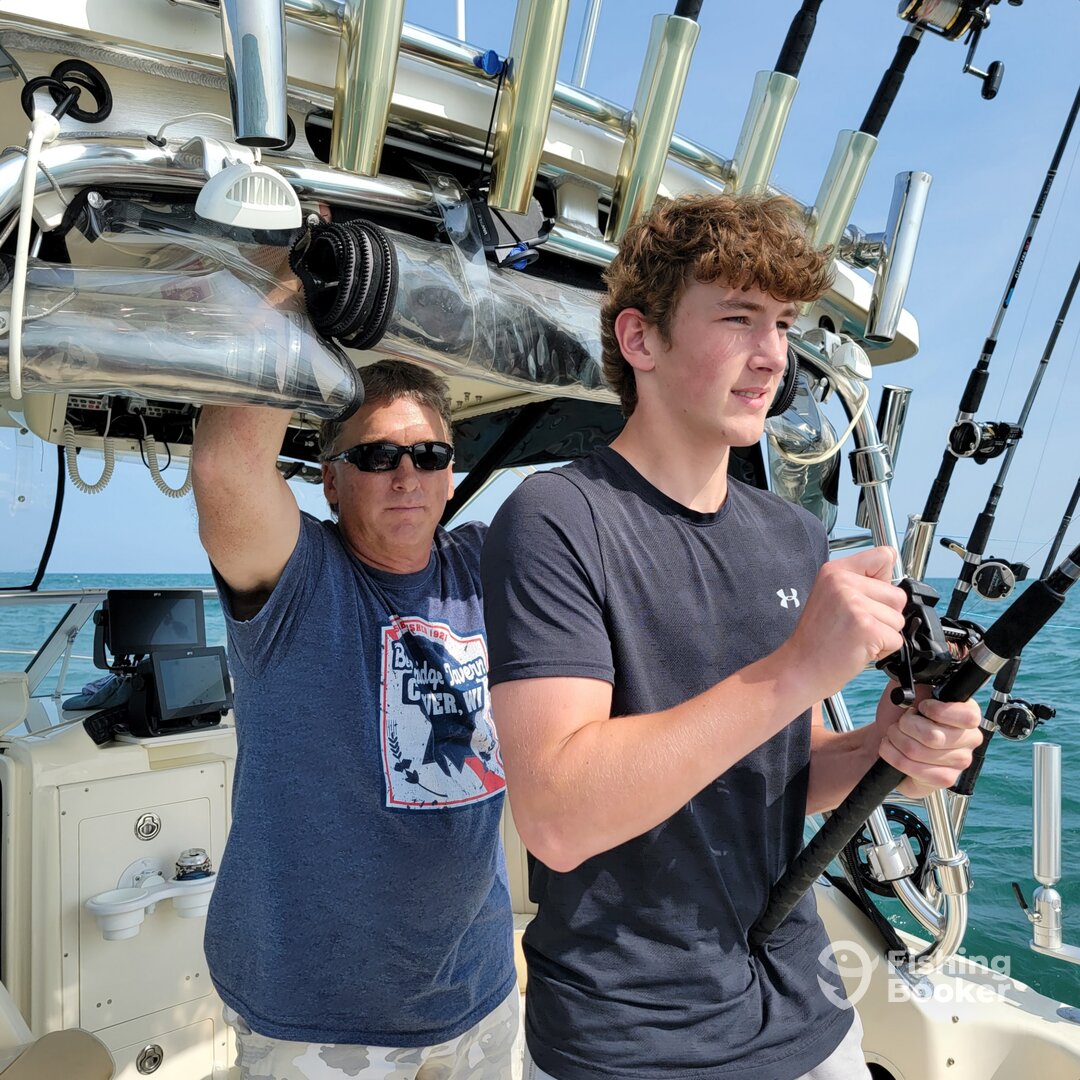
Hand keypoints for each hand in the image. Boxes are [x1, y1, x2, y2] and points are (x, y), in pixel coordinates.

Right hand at [782, 546, 906, 701]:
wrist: (800, 668)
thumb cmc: (817, 640)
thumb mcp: (831, 597)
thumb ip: (859, 582)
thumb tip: (893, 570)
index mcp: (835, 571)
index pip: (884, 556)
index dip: (883, 581)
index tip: (867, 599)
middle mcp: (843, 582)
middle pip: (897, 595)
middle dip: (885, 616)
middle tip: (856, 627)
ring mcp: (854, 603)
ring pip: (898, 619)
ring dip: (883, 635)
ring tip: (855, 638)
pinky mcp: (865, 627)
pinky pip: (896, 639)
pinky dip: (883, 650)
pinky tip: (859, 649)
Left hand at [874, 683, 983, 795]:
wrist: (887, 737)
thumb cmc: (900, 714)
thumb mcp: (910, 688)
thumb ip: (920, 676)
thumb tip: (922, 666)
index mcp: (967, 714)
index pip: (967, 716)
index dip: (937, 711)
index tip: (921, 708)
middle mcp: (969, 739)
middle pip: (934, 736)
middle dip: (905, 727)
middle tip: (901, 723)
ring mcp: (960, 762)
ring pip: (920, 752)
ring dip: (897, 741)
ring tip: (894, 735)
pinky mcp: (945, 779)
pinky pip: (917, 770)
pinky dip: (895, 757)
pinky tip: (892, 750)